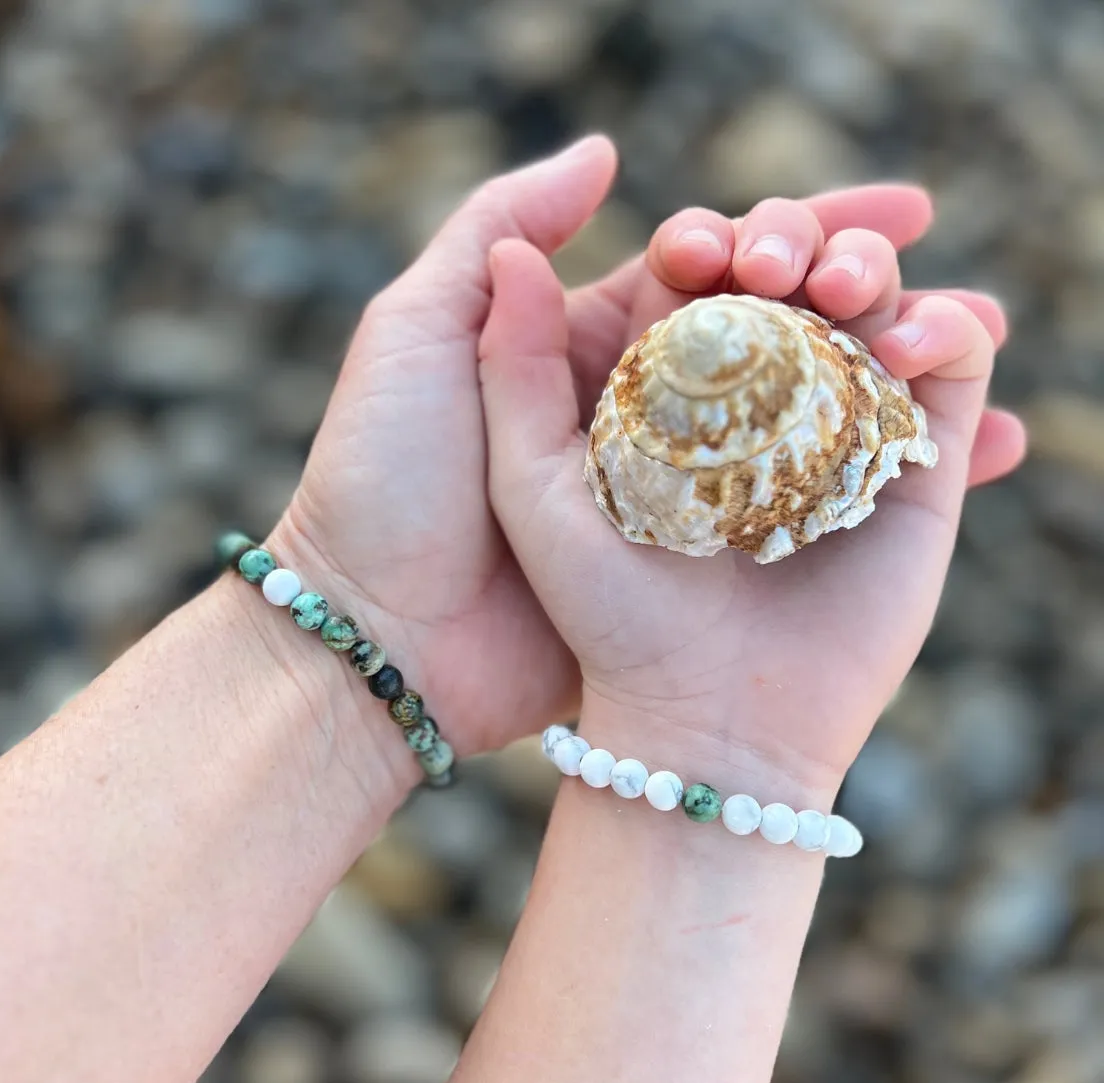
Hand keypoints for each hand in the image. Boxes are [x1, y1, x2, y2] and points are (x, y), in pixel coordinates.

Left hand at [268, 132, 1017, 767]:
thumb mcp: (416, 339)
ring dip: (901, 332)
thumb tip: (607, 154)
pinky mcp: (755, 549)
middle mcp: (673, 415)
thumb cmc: (391, 487)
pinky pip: (869, 473)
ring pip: (839, 384)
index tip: (836, 214)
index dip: (785, 227)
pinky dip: (933, 429)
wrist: (403, 651)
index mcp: (607, 357)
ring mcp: (724, 483)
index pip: (719, 270)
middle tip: (880, 256)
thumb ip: (494, 237)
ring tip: (930, 313)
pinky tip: (968, 394)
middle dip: (849, 269)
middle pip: (790, 317)